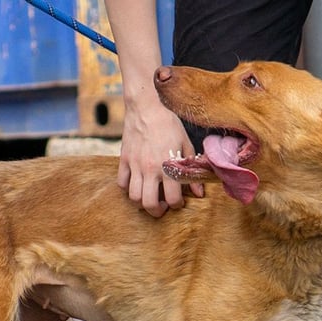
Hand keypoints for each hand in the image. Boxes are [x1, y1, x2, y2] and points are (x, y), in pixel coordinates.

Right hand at [118, 101, 203, 216]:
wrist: (146, 108)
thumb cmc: (168, 125)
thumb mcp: (185, 145)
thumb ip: (191, 170)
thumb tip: (199, 192)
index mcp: (168, 166)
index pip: (173, 198)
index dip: (177, 204)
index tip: (178, 201)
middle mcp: (150, 169)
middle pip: (150, 204)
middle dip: (158, 211)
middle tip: (163, 206)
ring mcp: (135, 166)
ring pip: (134, 197)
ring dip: (142, 202)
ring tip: (149, 197)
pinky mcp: (124, 160)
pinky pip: (122, 183)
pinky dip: (128, 188)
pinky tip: (136, 183)